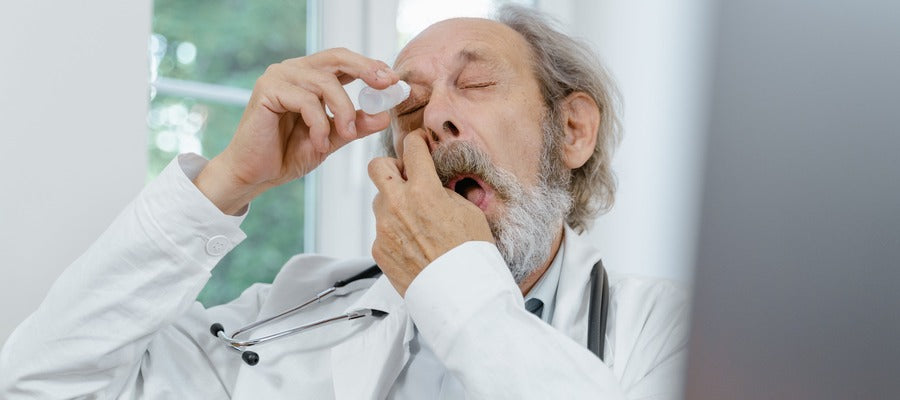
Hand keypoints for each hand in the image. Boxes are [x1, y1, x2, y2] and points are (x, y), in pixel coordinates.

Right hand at [194, 48, 398, 214]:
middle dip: (366, 70)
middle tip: (385, 87)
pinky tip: (319, 143)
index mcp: (309, 76)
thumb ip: (355, 125)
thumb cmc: (287, 155)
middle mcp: (293, 70)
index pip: (344, 61)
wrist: (254, 175)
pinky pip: (307, 100)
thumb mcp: (332, 139)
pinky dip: (319, 124)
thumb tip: (384, 114)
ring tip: (345, 135)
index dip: (370, 66)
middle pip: (337, 57)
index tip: (394, 81)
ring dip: (342, 111)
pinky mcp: (267, 90)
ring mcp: (279, 77)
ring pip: (325, 82)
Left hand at [368, 130, 494, 295]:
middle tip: (407, 178)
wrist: (460, 293)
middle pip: (377, 166)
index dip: (416, 141)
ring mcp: (384, 228)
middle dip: (391, 167)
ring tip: (416, 221)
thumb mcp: (469, 212)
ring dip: (393, 203)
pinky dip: (394, 232)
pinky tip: (413, 244)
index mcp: (424, 191)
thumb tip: (435, 185)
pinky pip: (381, 230)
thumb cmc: (471, 254)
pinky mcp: (378, 249)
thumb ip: (445, 192)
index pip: (412, 149)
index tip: (418, 143)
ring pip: (379, 201)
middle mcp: (398, 205)